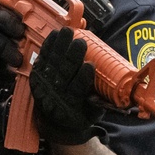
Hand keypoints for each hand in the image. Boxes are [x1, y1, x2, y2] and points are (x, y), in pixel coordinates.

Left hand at [30, 27, 103, 144]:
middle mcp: (55, 96)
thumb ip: (101, 102)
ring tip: (68, 32)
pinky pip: (42, 59)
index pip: (76, 90)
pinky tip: (55, 34)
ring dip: (60, 46)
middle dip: (71, 56)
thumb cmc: (79, 115)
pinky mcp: (36, 77)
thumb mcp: (92, 114)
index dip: (83, 78)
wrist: (54, 123)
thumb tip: (117, 89)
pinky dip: (48, 46)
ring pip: (52, 63)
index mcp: (71, 106)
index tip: (90, 65)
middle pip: (63, 73)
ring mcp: (44, 86)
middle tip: (80, 42)